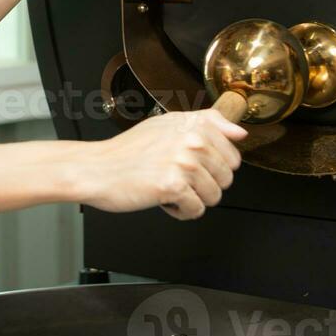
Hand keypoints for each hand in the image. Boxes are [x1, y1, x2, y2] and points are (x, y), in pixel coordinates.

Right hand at [76, 106, 245, 219]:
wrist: (96, 169)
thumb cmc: (127, 151)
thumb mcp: (167, 125)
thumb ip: (208, 124)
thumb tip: (240, 133)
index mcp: (193, 125)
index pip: (233, 155)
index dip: (214, 167)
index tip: (195, 166)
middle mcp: (192, 141)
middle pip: (226, 179)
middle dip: (204, 185)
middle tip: (178, 178)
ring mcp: (183, 163)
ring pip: (214, 196)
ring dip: (192, 199)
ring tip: (169, 187)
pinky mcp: (173, 186)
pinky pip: (196, 210)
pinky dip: (180, 211)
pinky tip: (163, 198)